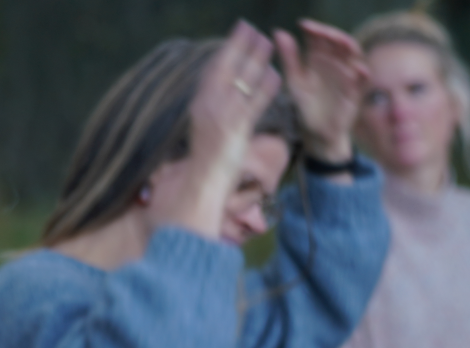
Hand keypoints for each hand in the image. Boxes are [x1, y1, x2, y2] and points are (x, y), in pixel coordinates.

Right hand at [147, 21, 280, 239]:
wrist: (192, 198)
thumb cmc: (192, 179)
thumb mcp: (197, 146)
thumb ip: (205, 128)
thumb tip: (209, 117)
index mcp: (197, 113)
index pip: (211, 77)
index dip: (224, 56)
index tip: (234, 39)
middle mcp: (206, 112)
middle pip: (225, 72)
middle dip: (239, 48)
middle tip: (252, 27)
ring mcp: (220, 121)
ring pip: (240, 83)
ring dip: (255, 60)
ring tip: (269, 42)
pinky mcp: (235, 133)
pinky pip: (253, 106)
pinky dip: (265, 89)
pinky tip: (277, 75)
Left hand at [274, 19, 368, 162]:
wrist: (316, 132)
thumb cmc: (305, 105)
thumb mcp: (294, 81)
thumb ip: (289, 58)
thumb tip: (278, 32)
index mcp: (318, 58)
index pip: (319, 37)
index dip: (314, 29)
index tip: (303, 26)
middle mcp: (334, 62)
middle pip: (338, 41)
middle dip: (331, 35)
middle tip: (322, 33)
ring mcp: (347, 74)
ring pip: (353, 55)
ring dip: (349, 48)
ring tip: (341, 43)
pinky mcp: (355, 91)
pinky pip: (363, 80)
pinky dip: (362, 73)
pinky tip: (357, 69)